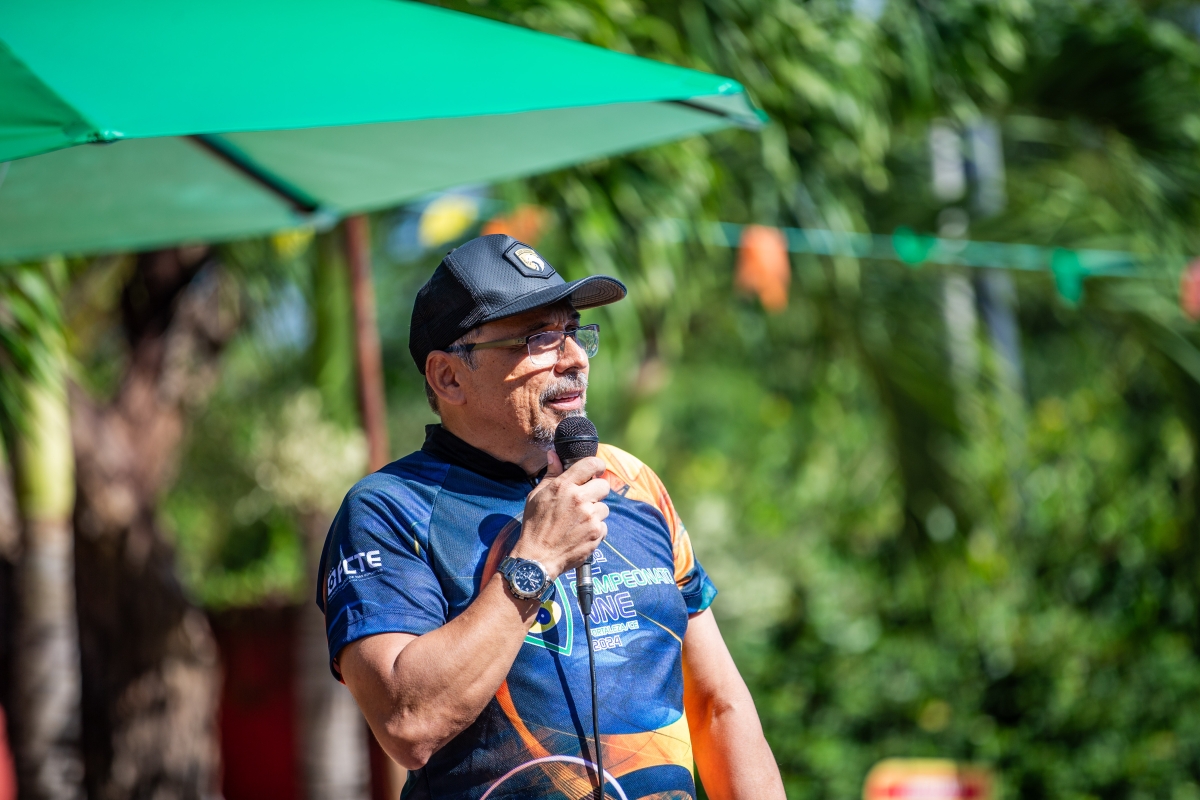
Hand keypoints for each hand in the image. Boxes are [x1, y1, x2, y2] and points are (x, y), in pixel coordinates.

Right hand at [512, 450, 609, 578]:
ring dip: (595, 513)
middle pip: (604, 485)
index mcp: (564, 486)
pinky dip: (595, 530)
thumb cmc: (535, 526)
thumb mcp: (536, 496)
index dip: (597, 465)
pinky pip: (603, 526)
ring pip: (604, 508)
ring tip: (578, 521)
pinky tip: (580, 533)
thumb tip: (553, 455)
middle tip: (586, 500)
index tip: (597, 469)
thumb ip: (550, 474)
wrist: (537, 558)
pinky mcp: (596, 533)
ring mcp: (590, 517)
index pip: (591, 464)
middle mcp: (580, 499)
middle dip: (596, 491)